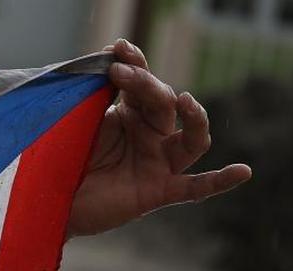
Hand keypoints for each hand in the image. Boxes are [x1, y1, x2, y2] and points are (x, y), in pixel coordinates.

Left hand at [68, 39, 251, 236]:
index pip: (144, 83)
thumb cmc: (62, 158)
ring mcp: (157, 164)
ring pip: (192, 140)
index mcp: (131, 114)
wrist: (49, 199)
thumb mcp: (80, 120)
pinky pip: (195, 188)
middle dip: (145, 84)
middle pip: (164, 104)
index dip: (136, 64)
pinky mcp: (158, 192)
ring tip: (184, 101)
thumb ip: (96, 94)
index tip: (118, 50)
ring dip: (194, 118)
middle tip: (119, 72)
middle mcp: (149, 136)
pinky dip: (221, 180)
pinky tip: (244, 171)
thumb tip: (111, 55)